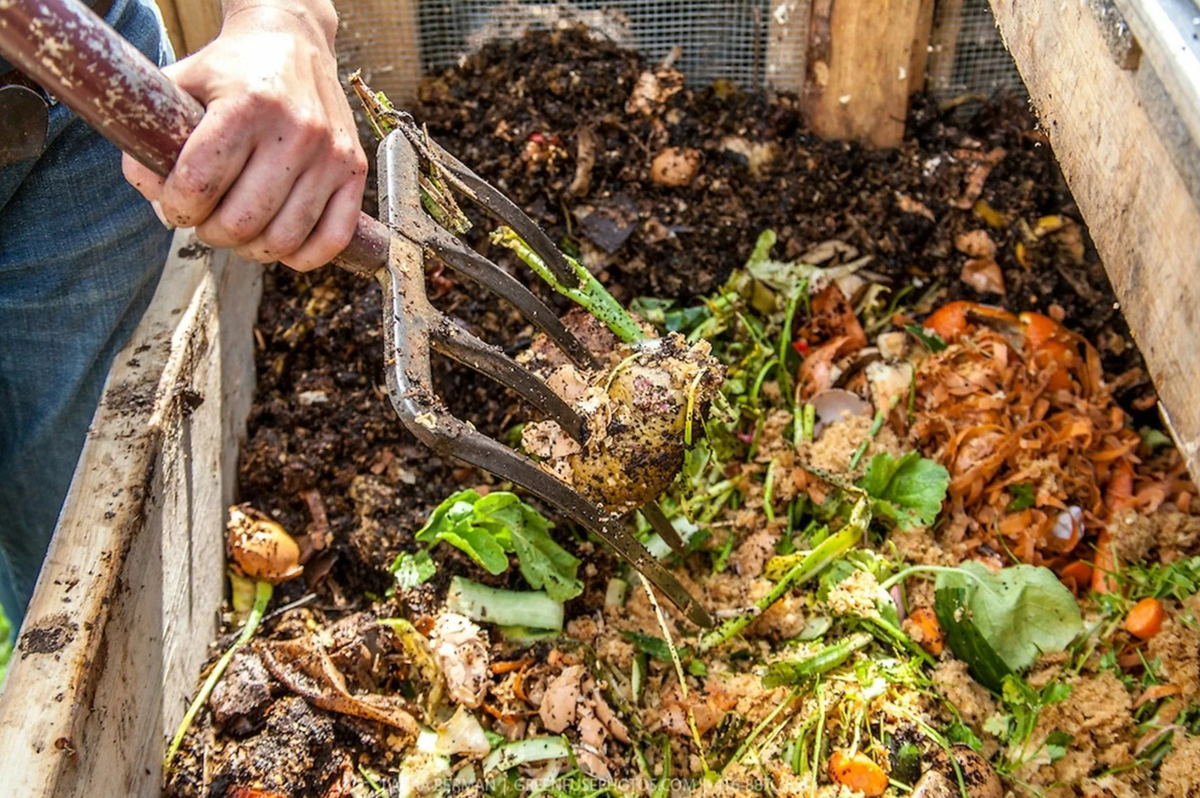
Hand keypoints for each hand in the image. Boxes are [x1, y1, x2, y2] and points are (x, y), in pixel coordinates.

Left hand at [122, 3, 366, 270]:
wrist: (293, 42)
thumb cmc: (230, 72)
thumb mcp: (179, 87)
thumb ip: (152, 143)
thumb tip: (157, 203)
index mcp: (247, 105)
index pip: (199, 185)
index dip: (176, 208)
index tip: (175, 205)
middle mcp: (296, 129)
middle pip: (242, 221)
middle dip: (211, 232)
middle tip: (205, 221)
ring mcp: (330, 153)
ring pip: (283, 239)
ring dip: (251, 249)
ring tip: (239, 231)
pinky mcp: (354, 170)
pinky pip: (332, 238)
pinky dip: (302, 257)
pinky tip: (280, 243)